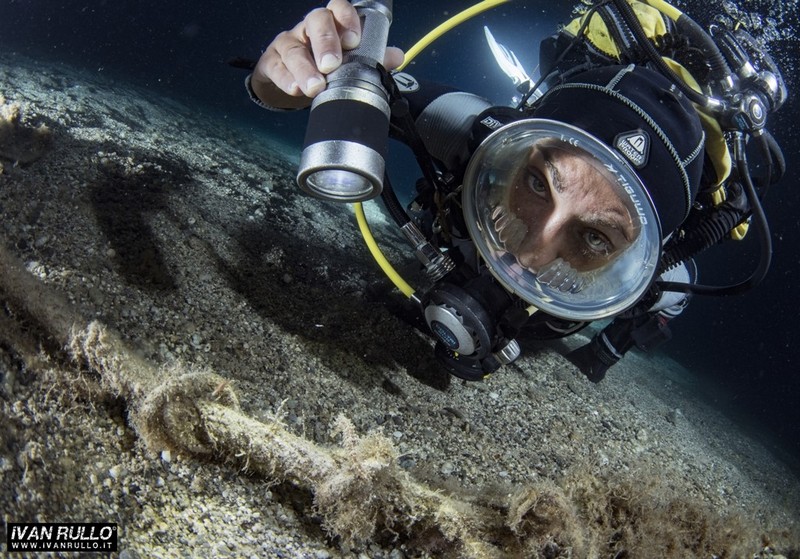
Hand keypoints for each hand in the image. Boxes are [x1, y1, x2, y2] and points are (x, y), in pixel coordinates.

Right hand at [251, 0, 403, 106]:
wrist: (292, 83)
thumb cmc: (323, 67)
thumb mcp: (348, 62)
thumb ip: (372, 58)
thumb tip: (397, 56)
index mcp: (332, 24)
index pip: (339, 8)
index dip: (347, 19)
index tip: (354, 41)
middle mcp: (309, 28)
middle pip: (316, 21)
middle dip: (325, 42)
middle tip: (331, 65)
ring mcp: (288, 43)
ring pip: (294, 48)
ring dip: (305, 69)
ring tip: (315, 86)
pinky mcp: (272, 61)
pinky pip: (275, 66)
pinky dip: (286, 78)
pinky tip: (295, 88)